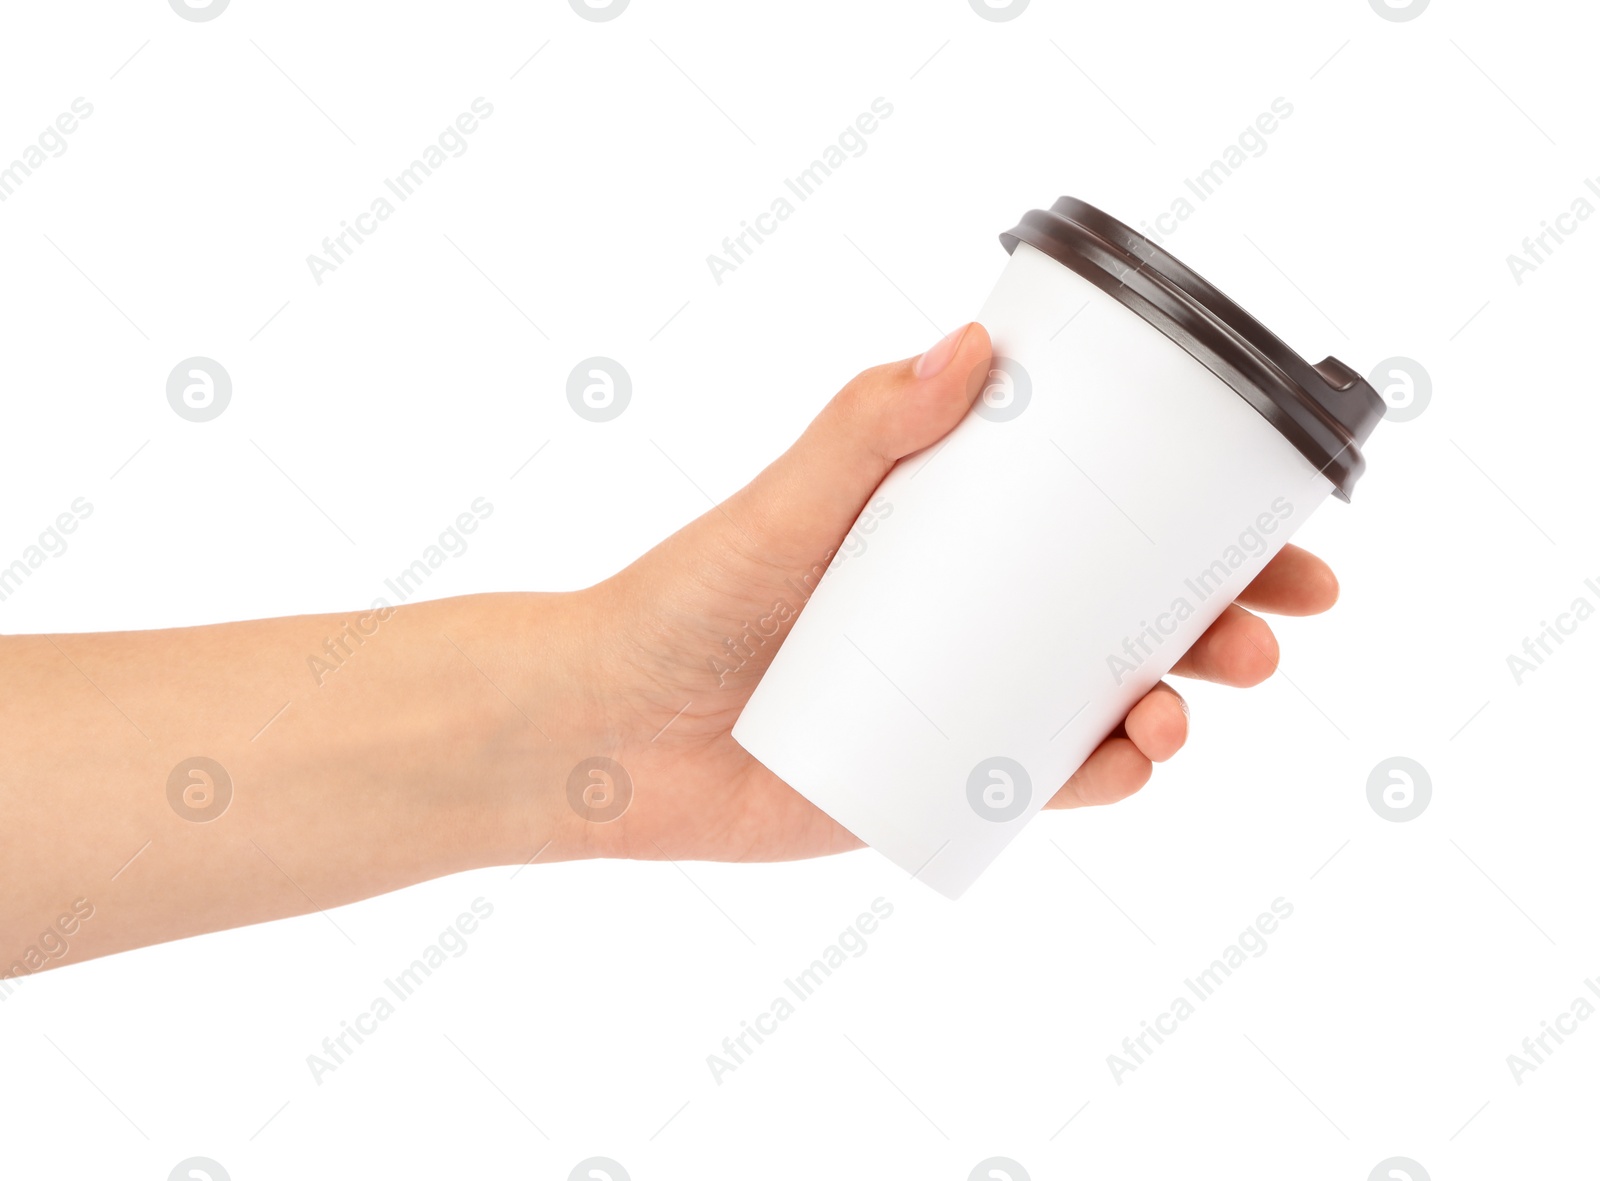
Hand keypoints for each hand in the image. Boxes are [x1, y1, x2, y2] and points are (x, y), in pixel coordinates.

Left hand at [563, 323, 1339, 864]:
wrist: (605, 734)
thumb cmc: (683, 602)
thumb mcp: (783, 505)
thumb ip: (864, 426)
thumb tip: (976, 340)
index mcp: (952, 529)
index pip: (1098, 513)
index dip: (1201, 520)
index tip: (1280, 520)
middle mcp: (970, 611)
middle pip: (1127, 610)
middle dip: (1220, 620)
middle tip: (1269, 630)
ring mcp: (960, 699)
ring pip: (1101, 699)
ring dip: (1172, 705)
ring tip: (1181, 710)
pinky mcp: (935, 781)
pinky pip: (1042, 782)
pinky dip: (1101, 778)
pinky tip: (1128, 762)